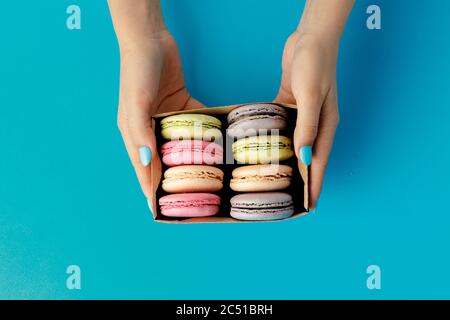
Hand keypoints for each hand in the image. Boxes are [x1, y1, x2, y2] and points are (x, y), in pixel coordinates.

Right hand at [117, 30, 203, 198]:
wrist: (150, 39)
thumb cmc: (137, 71)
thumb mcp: (136, 103)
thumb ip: (141, 133)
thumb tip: (149, 162)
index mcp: (134, 134)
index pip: (144, 170)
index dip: (152, 191)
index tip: (162, 212)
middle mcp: (150, 130)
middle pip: (165, 161)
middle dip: (177, 179)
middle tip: (195, 196)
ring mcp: (166, 119)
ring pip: (182, 145)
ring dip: (195, 157)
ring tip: (212, 175)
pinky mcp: (181, 106)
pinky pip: (194, 124)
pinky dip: (204, 133)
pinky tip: (218, 143)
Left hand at [275, 32, 339, 210]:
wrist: (309, 39)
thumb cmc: (315, 64)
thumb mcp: (310, 95)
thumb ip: (307, 126)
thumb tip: (304, 156)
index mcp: (326, 125)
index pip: (320, 162)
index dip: (316, 185)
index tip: (311, 206)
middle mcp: (316, 124)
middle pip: (309, 158)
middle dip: (303, 180)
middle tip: (292, 200)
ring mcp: (303, 115)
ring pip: (295, 145)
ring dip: (288, 162)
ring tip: (278, 180)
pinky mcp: (291, 106)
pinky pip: (284, 128)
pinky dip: (276, 140)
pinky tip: (266, 149)